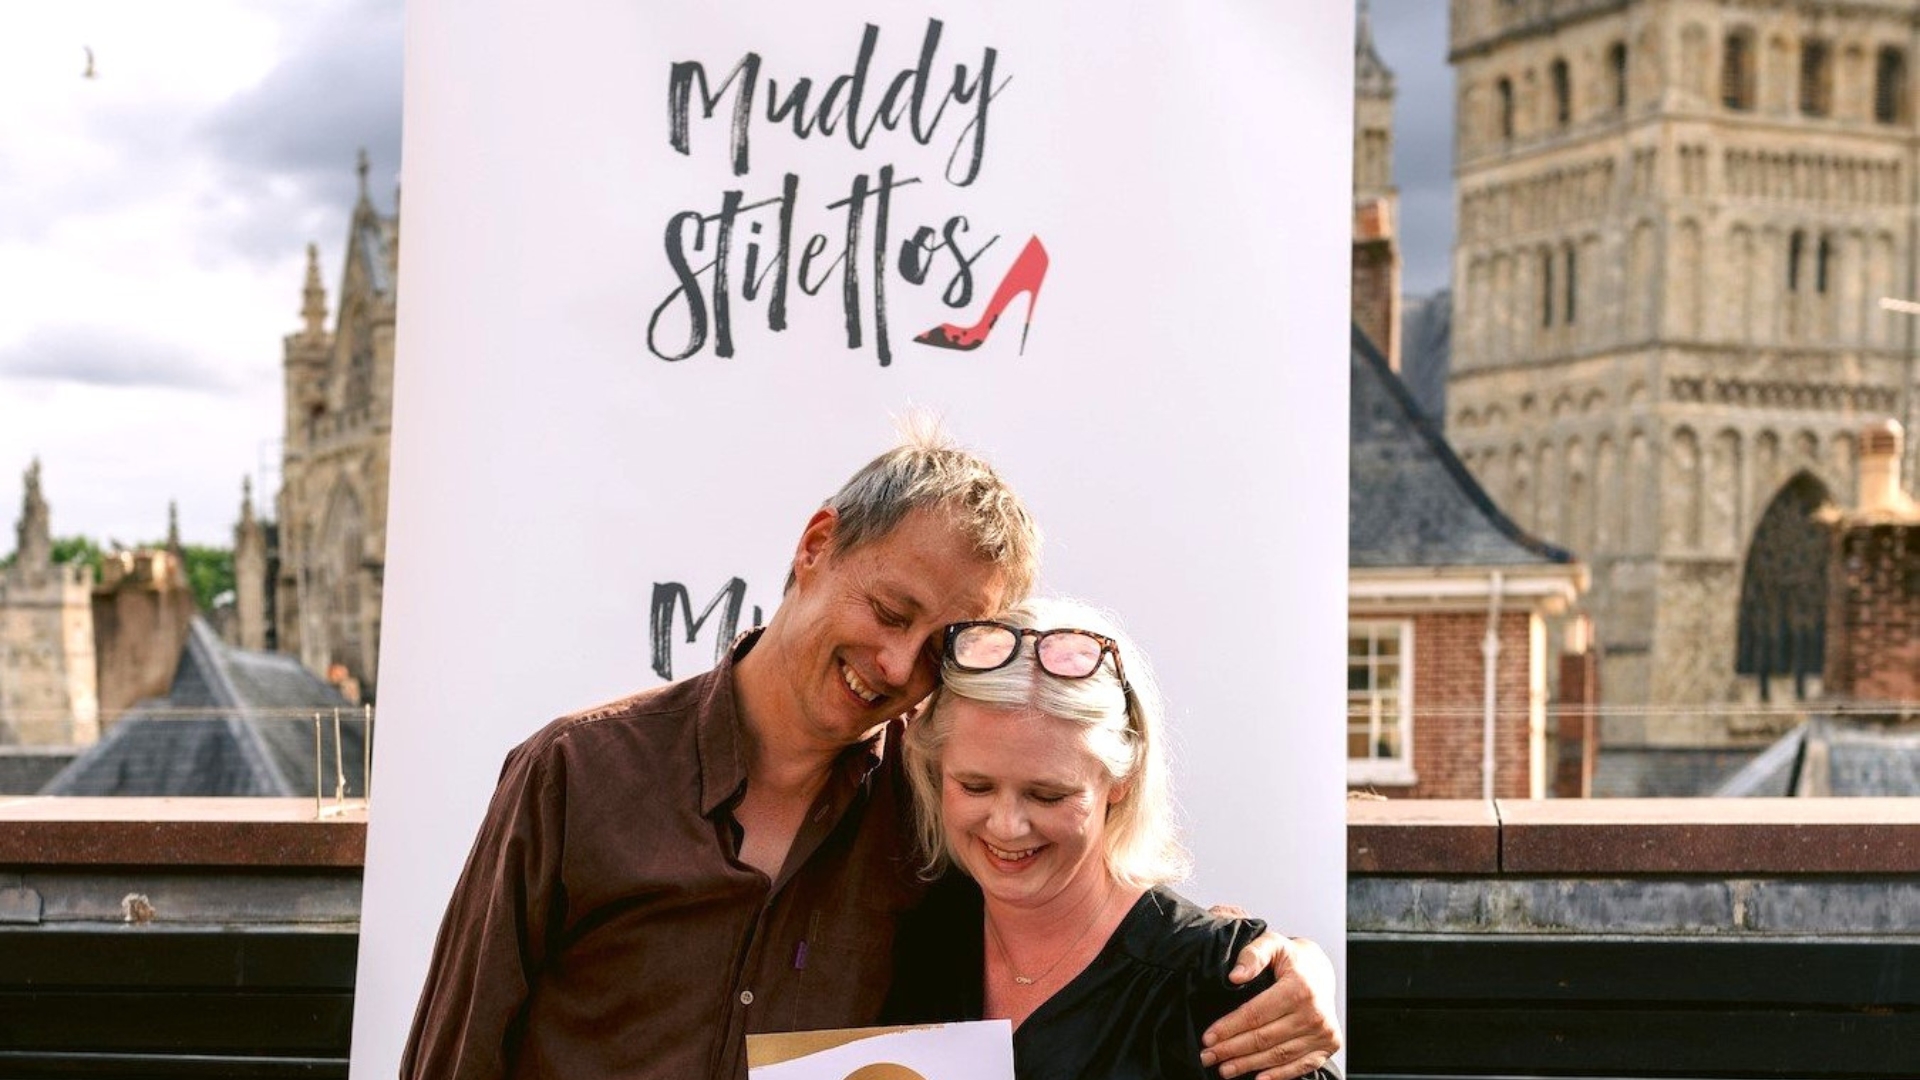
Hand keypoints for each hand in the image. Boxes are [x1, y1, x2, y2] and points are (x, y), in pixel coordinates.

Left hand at [1198, 932, 1340, 1079]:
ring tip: (1225, 1068)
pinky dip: (1279, 1075)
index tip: (1208, 1037)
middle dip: (1231, 1049)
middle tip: (1208, 1056)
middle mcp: (1314, 1013)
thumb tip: (1235, 976)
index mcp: (1299, 988)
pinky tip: (1258, 1078)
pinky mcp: (1328, 1045)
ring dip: (1248, 1064)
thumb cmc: (1292, 959)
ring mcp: (1323, 1032)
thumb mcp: (1272, 943)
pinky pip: (1300, 1065)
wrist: (1321, 971)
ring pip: (1278, 1055)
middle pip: (1264, 1038)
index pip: (1255, 1014)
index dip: (1229, 1027)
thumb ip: (1253, 954)